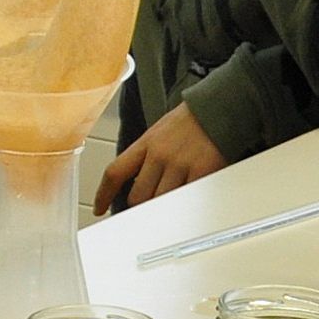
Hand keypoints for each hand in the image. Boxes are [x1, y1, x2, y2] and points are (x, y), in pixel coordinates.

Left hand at [95, 103, 225, 212]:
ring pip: (160, 201)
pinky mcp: (200, 172)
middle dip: (139, 207)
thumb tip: (135, 182)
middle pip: (137, 195)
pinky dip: (183, 206)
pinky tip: (185, 204)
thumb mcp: (159, 132)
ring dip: (161, 209)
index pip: (115, 173)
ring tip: (168, 207)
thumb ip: (146, 157)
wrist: (219, 107)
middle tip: (145, 211)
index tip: (99, 207)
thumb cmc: (190, 121)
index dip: (103, 194)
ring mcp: (179, 164)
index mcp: (146, 143)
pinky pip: (185, 199)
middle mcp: (159, 154)